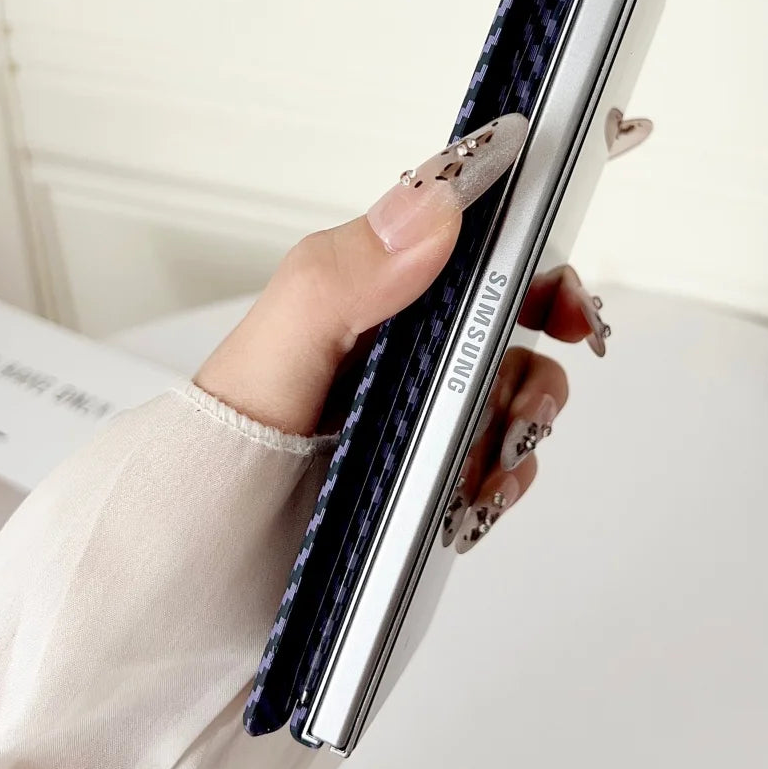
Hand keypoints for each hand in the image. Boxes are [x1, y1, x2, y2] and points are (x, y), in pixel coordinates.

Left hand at [195, 113, 610, 549]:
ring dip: (525, 423)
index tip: (561, 292)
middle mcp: (399, 353)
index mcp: (368, 301)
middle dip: (541, 354)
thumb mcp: (277, 352)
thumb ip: (343, 276)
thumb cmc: (226, 451)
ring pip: (511, 397)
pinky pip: (497, 462)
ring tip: (490, 464)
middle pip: (506, 328)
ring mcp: (416, 415)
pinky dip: (504, 477)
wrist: (206, 565)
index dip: (526, 259)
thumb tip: (434, 203)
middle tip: (537, 397)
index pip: (466, 250)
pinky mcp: (427, 472)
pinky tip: (477, 498)